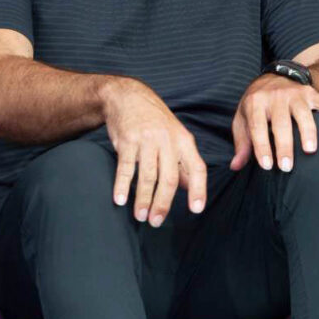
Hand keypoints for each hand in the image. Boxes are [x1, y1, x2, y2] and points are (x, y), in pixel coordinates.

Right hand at [103, 77, 206, 225]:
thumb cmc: (154, 121)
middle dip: (163, 203)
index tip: (196, 210)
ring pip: (147, 175)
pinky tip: (119, 200)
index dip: (198, 190)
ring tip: (140, 216)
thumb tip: (190, 188)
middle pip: (169, 178)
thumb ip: (182, 162)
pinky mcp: (127, 140)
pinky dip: (122, 185)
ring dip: (143, 199)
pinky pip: (125, 167)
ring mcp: (147, 140)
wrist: (128, 96)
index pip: (197, 168)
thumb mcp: (175, 136)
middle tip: (157, 222)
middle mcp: (167, 140)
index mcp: (184, 140)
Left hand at [230, 73, 318, 171]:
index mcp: (256, 102)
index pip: (257, 127)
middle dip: (284, 146)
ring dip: (308, 131)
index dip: (262, 147)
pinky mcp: (312, 93)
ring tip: (310, 150)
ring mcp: (296, 94)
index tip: (267, 166)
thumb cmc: (257, 104)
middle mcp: (276, 96)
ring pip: (304, 113)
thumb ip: (242, 142)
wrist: (274, 75)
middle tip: (287, 167)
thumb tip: (235, 166)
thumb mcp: (243, 118)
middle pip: (281, 123)